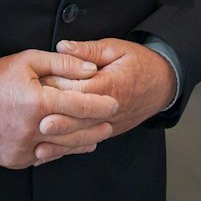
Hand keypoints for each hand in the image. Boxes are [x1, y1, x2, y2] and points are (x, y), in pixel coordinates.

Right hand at [0, 50, 119, 168]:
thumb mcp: (29, 60)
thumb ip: (64, 64)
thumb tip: (92, 70)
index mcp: (37, 103)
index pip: (80, 106)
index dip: (100, 106)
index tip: (114, 104)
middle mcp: (31, 129)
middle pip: (75, 131)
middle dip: (96, 127)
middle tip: (110, 123)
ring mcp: (21, 148)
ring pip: (61, 149)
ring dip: (81, 143)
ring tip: (96, 138)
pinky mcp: (13, 160)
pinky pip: (43, 157)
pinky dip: (57, 151)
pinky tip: (69, 146)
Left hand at [40, 38, 178, 139]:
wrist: (164, 84)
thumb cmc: (140, 63)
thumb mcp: (117, 48)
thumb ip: (88, 50)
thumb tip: (62, 47)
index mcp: (111, 84)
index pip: (80, 90)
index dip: (58, 89)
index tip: (38, 88)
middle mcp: (111, 108)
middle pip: (79, 117)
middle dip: (57, 120)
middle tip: (35, 123)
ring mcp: (112, 123)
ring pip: (83, 135)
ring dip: (60, 141)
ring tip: (37, 144)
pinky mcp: (110, 132)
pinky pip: (88, 142)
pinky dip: (69, 149)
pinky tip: (51, 153)